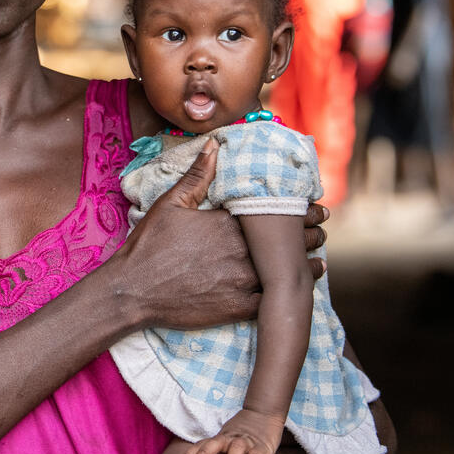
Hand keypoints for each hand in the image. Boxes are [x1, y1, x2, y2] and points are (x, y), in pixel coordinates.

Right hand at [114, 143, 327, 329]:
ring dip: (307, 263)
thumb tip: (215, 144)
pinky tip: (300, 289)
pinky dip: (290, 293)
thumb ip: (198, 175)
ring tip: (318, 258)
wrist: (133, 291)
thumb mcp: (170, 204)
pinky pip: (274, 301)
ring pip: (287, 272)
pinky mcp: (238, 308)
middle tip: (321, 226)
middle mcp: (241, 252)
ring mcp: (242, 282)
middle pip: (288, 240)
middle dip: (309, 232)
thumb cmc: (149, 246)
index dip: (299, 208)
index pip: (275, 212)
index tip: (314, 204)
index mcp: (228, 224)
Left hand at [176, 409, 285, 453]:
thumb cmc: (241, 433)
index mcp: (219, 439)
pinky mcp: (260, 447)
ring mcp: (245, 442)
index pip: (201, 445)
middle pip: (213, 444)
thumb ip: (215, 452)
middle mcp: (229, 439)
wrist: (263, 415)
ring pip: (236, 450)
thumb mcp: (225, 440)